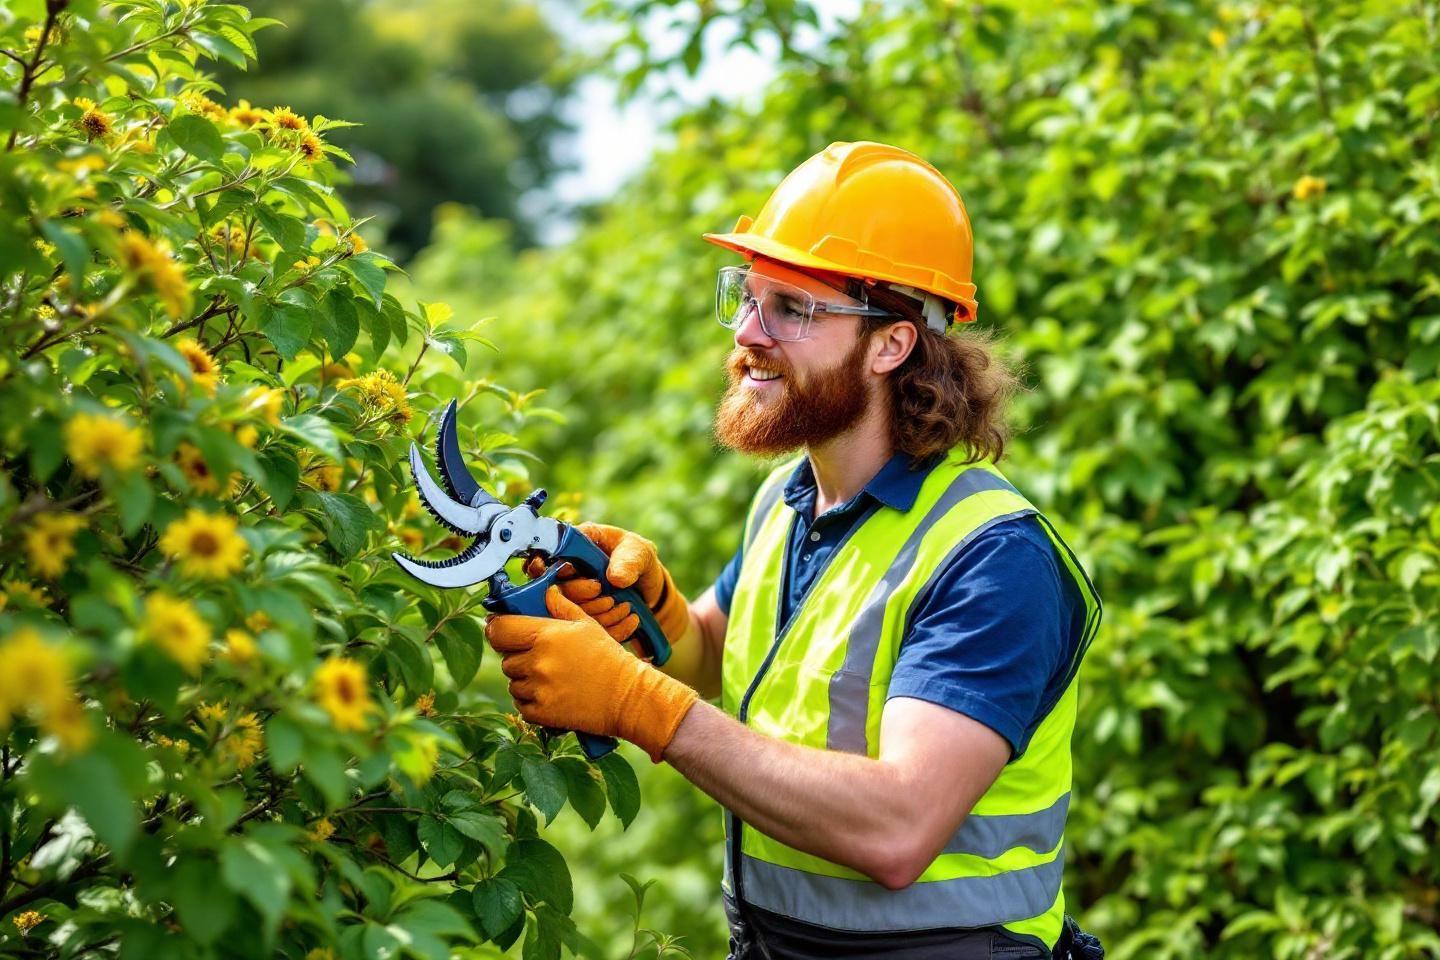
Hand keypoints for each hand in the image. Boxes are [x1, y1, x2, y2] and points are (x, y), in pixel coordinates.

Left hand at [484, 585, 698, 762]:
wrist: (626, 696)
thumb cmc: (608, 657)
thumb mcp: (587, 625)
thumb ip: (561, 607)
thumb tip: (546, 592)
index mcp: (545, 635)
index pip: (498, 629)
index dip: (498, 629)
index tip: (504, 632)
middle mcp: (537, 661)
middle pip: (506, 659)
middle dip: (519, 658)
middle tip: (543, 659)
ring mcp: (538, 689)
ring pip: (513, 683)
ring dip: (526, 681)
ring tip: (553, 679)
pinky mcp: (540, 713)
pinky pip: (521, 704)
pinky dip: (532, 701)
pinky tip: (553, 695)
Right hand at [524, 522, 690, 650]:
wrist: (647, 585)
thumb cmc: (637, 558)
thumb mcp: (638, 552)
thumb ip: (628, 561)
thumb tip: (615, 578)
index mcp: (574, 548)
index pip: (550, 558)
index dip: (556, 569)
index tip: (578, 576)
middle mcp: (566, 573)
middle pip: (557, 590)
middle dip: (582, 595)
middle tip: (605, 593)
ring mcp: (572, 598)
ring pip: (571, 613)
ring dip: (600, 614)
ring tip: (626, 607)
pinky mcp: (581, 618)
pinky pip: (588, 630)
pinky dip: (612, 628)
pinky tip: (631, 620)